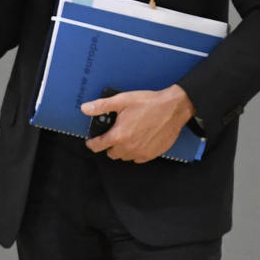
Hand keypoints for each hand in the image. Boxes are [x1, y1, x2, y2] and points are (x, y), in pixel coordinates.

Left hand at [81, 84, 195, 162]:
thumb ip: (101, 106)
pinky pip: (138, 158)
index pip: (98, 146)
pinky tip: (137, 140)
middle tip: (113, 133)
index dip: (92, 143)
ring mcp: (141, 152)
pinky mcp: (152, 154)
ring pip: (124, 157)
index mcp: (119, 135)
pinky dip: (135, 152)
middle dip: (109, 145)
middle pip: (111, 153)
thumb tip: (85, 109)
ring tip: (126, 136)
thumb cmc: (149, 103)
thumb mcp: (122, 100)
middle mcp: (129, 147)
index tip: (91, 141)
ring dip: (122, 149)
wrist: (173, 108)